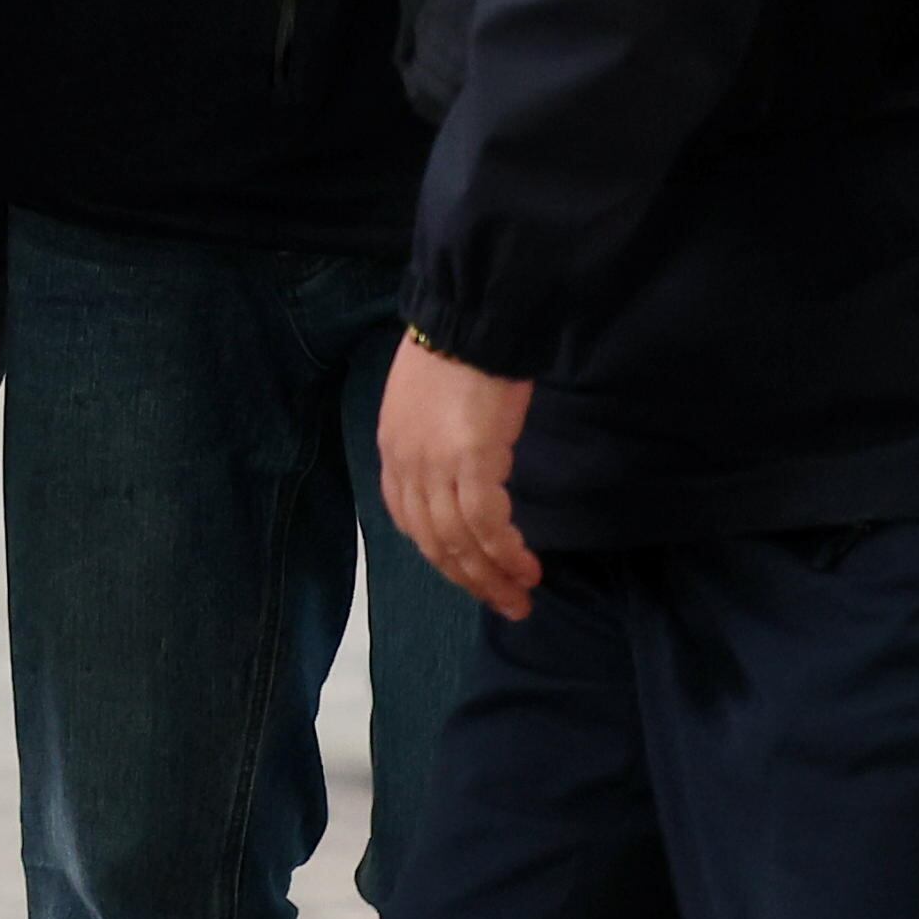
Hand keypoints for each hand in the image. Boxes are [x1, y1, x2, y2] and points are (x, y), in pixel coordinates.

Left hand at [378, 333, 541, 617]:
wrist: (471, 315)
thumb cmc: (458, 347)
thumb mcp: (428, 398)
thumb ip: (435, 436)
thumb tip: (463, 461)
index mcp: (392, 448)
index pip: (407, 518)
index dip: (439, 551)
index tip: (468, 570)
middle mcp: (406, 464)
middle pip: (433, 541)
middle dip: (469, 579)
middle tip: (503, 603)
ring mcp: (434, 466)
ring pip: (459, 542)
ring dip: (492, 577)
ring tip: (521, 597)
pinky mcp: (470, 462)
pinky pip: (485, 525)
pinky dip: (505, 553)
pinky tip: (526, 567)